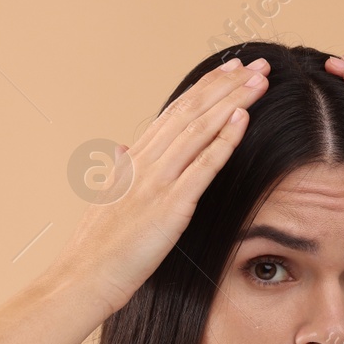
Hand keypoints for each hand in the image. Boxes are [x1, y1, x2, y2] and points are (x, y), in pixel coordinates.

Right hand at [53, 56, 270, 313]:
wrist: (84, 278)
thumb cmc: (98, 247)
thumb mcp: (107, 199)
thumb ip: (119, 170)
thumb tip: (122, 149)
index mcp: (133, 160)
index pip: (176, 112)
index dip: (206, 88)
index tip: (230, 70)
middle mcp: (145, 163)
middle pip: (192, 112)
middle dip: (227, 86)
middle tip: (257, 65)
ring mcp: (157, 182)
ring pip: (200, 129)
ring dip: (232, 102)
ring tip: (259, 82)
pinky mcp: (170, 206)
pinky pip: (203, 166)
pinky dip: (224, 140)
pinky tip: (243, 119)